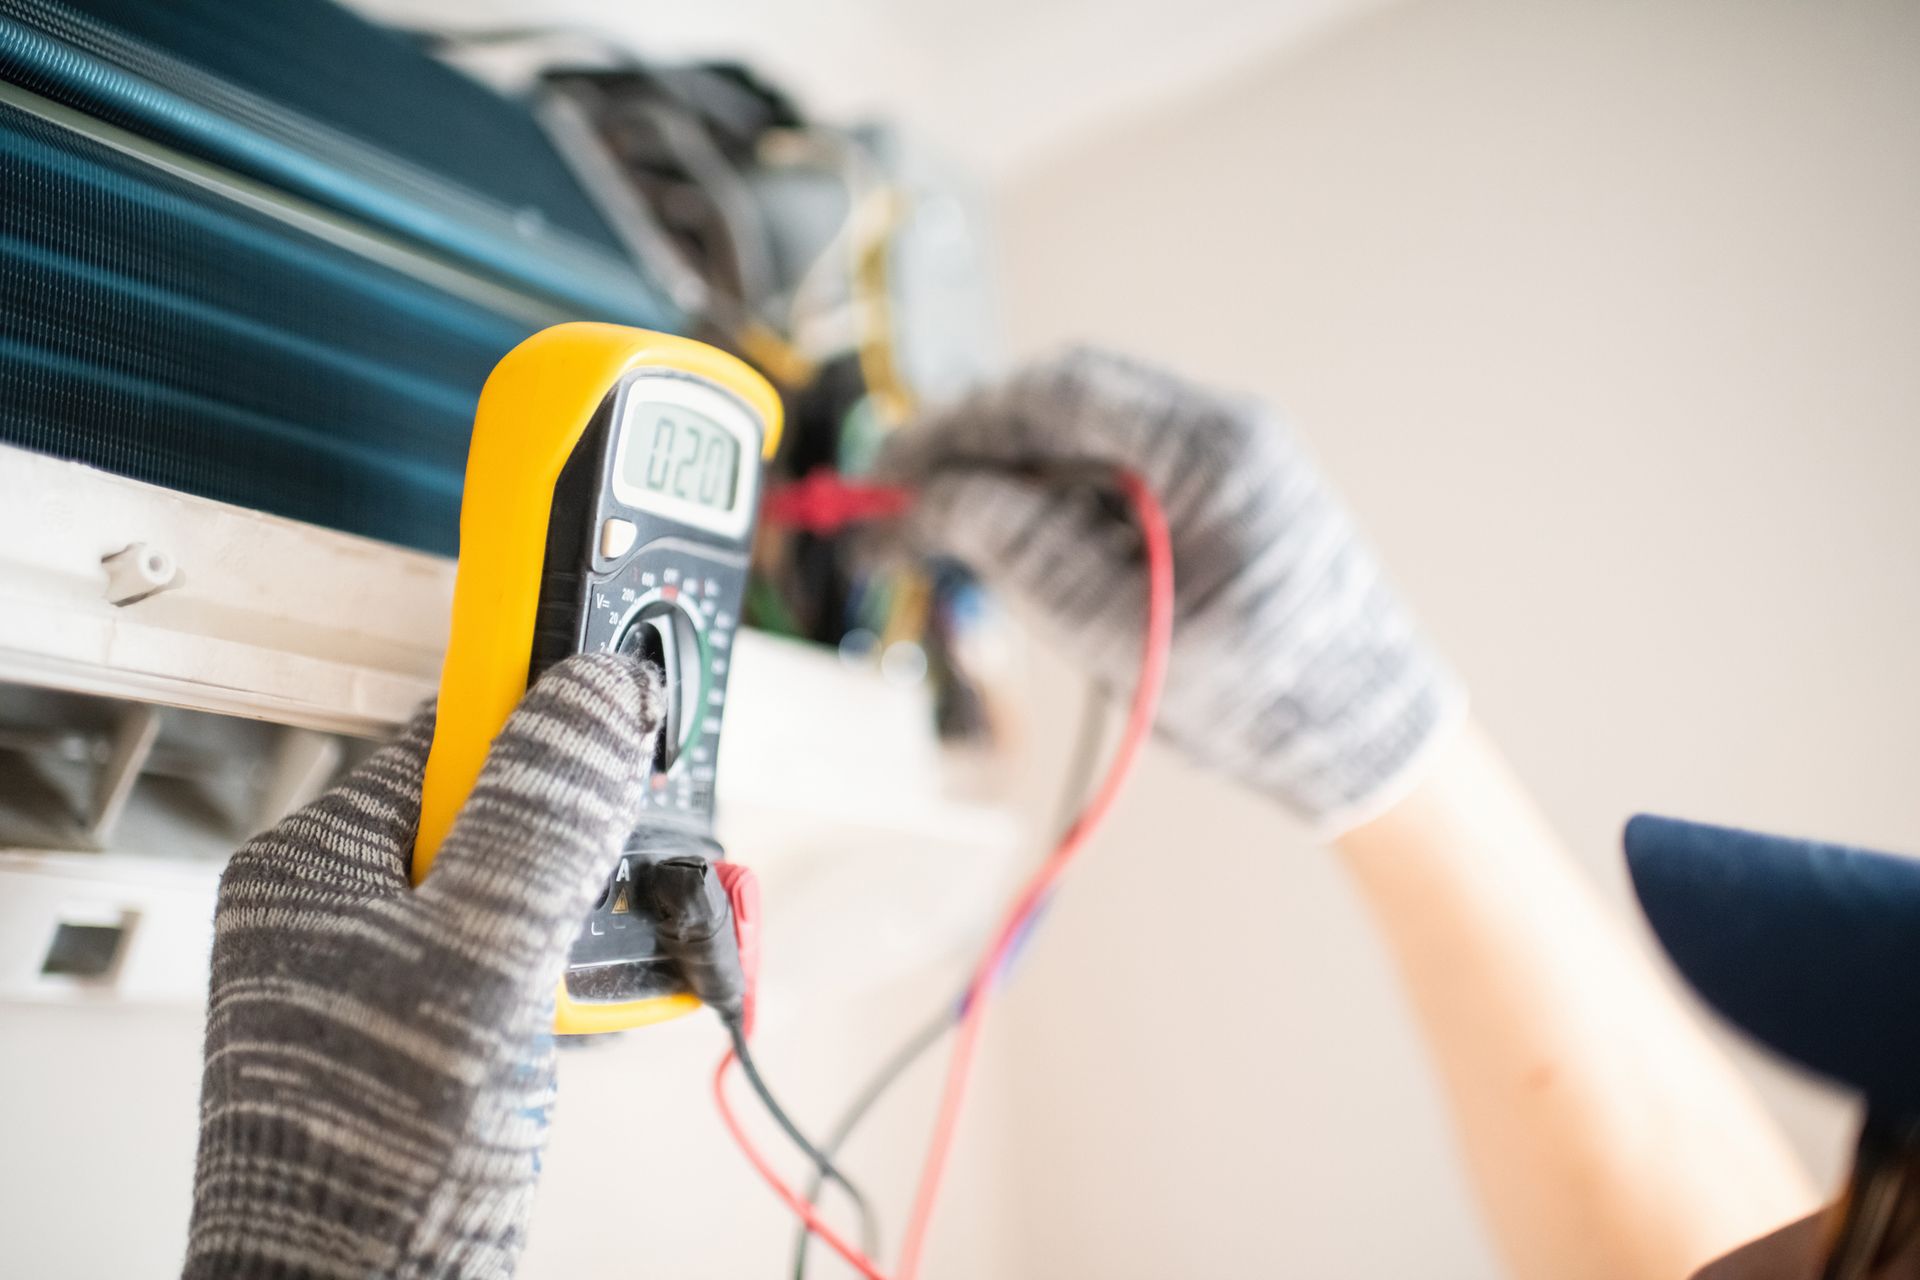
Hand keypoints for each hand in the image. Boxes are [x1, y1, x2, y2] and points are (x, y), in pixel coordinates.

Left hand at [185, 654, 660, 1279]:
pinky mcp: (441, 1030)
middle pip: (506, 811)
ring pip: (533, 892)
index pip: (454, 730)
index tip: (638, 703)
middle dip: (594, 845)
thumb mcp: (480, 961)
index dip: (550, 715)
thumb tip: (599, 694)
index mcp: (320, 862)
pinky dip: (587, 979)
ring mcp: (397, 973)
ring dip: (601, 922)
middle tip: (645, 873)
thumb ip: (544, 819)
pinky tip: (604, 1009)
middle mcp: (350, 908)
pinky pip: (532, 963)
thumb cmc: (371, 1159)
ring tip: (619, 970)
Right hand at [881, 347, 1461, 831]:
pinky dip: (1051, 509)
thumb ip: (1029, 557)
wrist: (1367, 740)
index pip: (1059, 393)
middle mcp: (1223, 434)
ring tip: (936, 540)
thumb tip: (937, 501)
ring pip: (1084, 446)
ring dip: (1007, 484)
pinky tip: (1008, 553)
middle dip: (973, 452)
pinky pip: (1114, 484)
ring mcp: (1222, 466)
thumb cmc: (1268, 698)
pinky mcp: (1215, 504)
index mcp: (1215, 448)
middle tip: (896, 505)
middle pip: (1066, 408)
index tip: (892, 472)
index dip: (960, 426)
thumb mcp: (1126, 635)